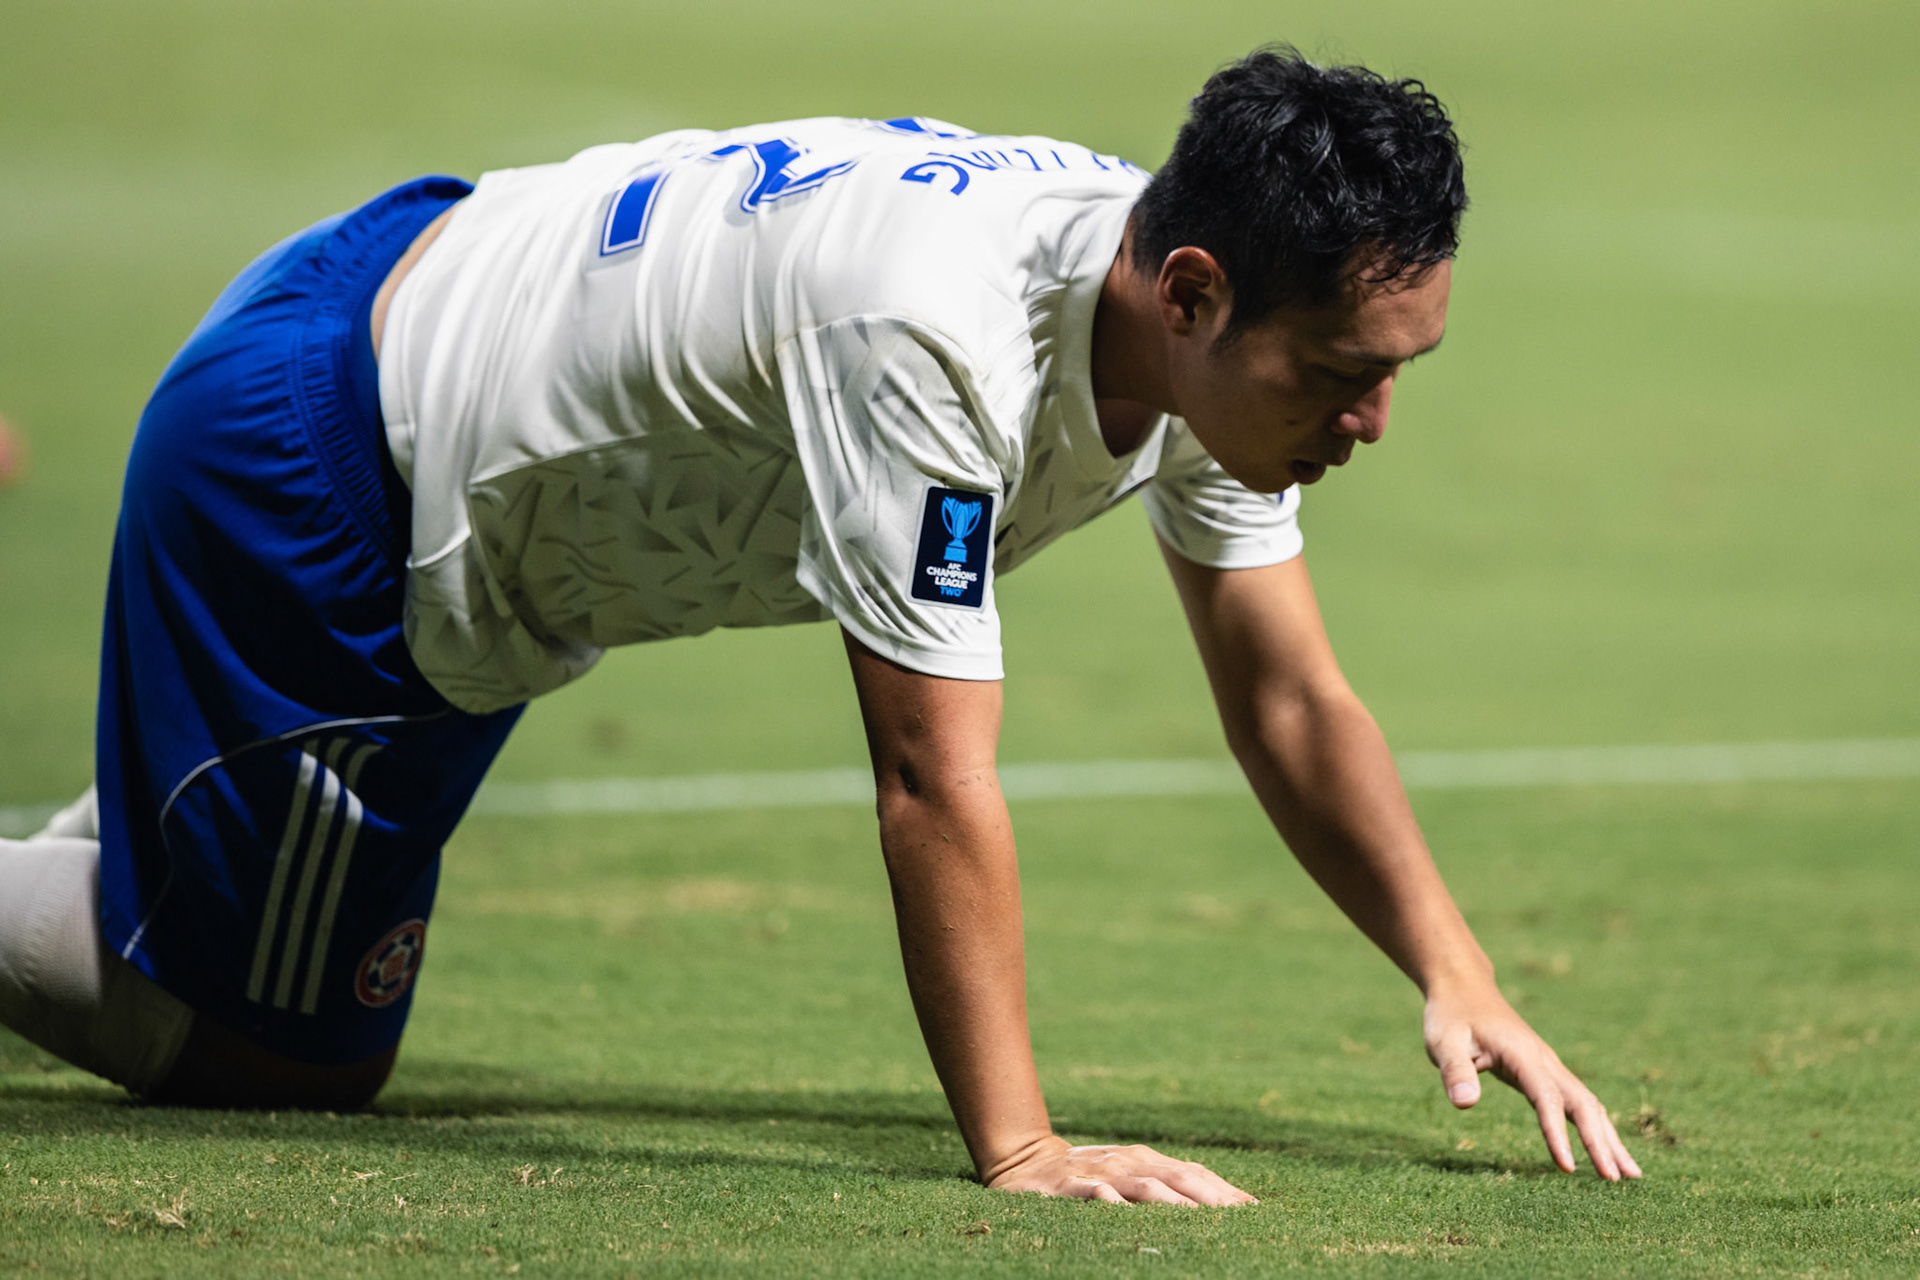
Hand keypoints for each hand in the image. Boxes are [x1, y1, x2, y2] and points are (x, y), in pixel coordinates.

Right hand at [985, 1135, 1257, 1204]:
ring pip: (1143, 1186)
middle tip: (1238, 1218)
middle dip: (1210, 1197)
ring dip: (1173, 1202)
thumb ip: (1164, 1187)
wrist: (1024, 1158)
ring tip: (1199, 1220)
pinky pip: (1093, 1193)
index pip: (1194, 1173)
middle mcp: (1127, 1162)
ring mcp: (1098, 1172)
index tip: (1256, 1211)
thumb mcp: (1127, 1176)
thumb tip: (1219, 1206)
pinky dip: (1111, 1201)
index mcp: (1146, 1160)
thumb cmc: (1088, 1175)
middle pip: (1177, 1177)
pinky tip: (1126, 1212)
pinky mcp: (1067, 1187)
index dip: (1224, 1191)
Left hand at [1424, 984, 1642, 1180]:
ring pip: (1587, 1104)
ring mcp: (1548, 1066)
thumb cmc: (1452, 1015)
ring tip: (1631, 1175)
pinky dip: (1594, 1127)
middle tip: (1616, 1181)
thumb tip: (1465, 1103)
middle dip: (1600, 1141)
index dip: (1557, 1133)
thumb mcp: (1442, 1041)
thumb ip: (1454, 1070)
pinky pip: (1574, 1103)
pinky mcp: (1543, 1073)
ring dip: (1608, 1137)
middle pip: (1582, 1103)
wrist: (1464, 988)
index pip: (1545, 1097)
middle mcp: (1544, 1060)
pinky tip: (1605, 1150)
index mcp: (1522, 1054)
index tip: (1567, 1168)